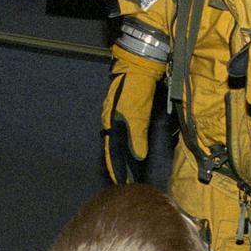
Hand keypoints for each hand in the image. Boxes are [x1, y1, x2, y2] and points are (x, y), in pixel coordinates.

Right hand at [102, 49, 159, 182]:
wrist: (138, 67)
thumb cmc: (135, 89)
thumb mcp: (137, 114)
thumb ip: (137, 136)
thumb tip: (138, 158)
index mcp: (112, 124)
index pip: (113, 153)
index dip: (116, 168)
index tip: (120, 183)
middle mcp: (112, 123)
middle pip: (115, 150)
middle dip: (119, 167)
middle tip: (124, 182)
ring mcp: (118, 117)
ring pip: (119, 144)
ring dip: (122, 159)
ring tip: (127, 172)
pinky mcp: (127, 113)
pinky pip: (124, 136)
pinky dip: (126, 147)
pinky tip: (132, 153)